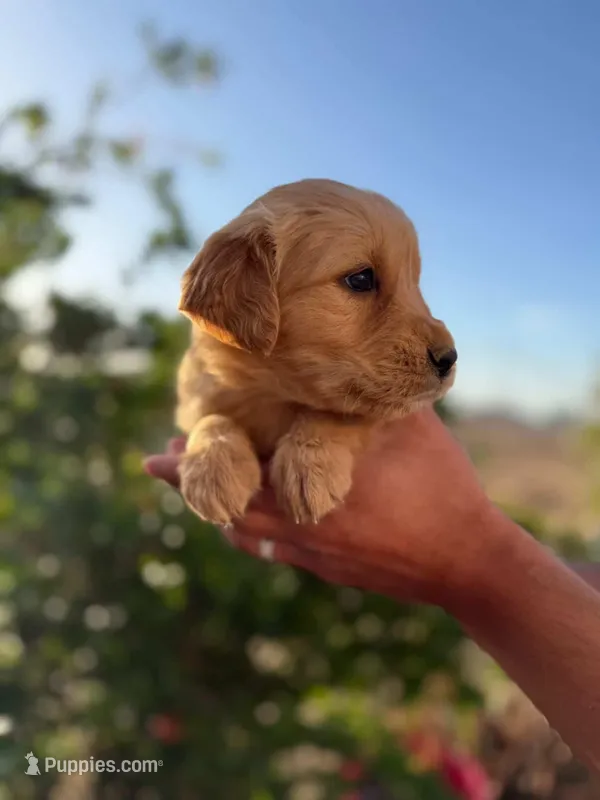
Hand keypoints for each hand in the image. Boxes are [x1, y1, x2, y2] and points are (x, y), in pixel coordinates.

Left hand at [143, 408, 496, 608]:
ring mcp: (316, 555)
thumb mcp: (413, 429)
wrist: (467, 561)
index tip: (159, 455)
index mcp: (316, 487)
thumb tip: (364, 357)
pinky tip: (248, 527)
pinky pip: (277, 553)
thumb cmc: (442, 489)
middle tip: (161, 465)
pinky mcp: (331, 570)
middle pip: (231, 509)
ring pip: (250, 535)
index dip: (195, 468)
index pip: (238, 479)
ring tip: (199, 494)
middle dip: (194, 488)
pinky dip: (253, 536)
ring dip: (222, 511)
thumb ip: (380, 395)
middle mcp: (305, 527)